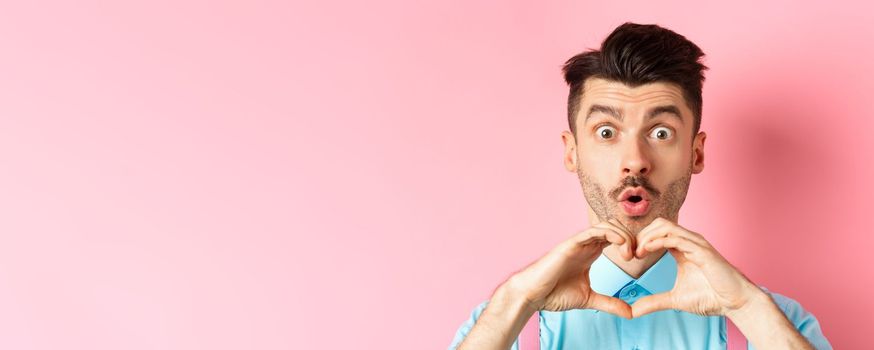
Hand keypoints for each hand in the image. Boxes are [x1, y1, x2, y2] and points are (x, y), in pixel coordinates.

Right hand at [502, 219, 636, 317]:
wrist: (533, 295)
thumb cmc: (554, 294)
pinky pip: (593, 230)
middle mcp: (586, 244)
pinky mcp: (571, 243)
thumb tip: (630, 313)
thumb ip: (609, 303)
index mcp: (591, 252)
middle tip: (636, 257)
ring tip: (628, 255)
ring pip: (607, 225)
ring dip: (623, 236)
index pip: (616, 237)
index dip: (631, 244)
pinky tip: (620, 245)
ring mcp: (579, 242)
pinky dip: (610, 233)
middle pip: (615, 227)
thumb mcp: (589, 299)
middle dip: (631, 238)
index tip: (638, 260)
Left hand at [631, 217, 760, 316]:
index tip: (630, 256)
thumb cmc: (711, 297)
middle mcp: (689, 241)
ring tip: (637, 252)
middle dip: (641, 235)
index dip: (641, 240)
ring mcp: (696, 244)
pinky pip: (676, 238)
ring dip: (647, 236)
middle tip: (630, 253)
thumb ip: (654, 302)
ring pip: (666, 226)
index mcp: (683, 248)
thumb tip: (633, 311)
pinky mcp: (702, 251)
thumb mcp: (675, 300)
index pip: (657, 232)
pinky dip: (659, 241)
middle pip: (659, 224)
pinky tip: (648, 250)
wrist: (735, 303)